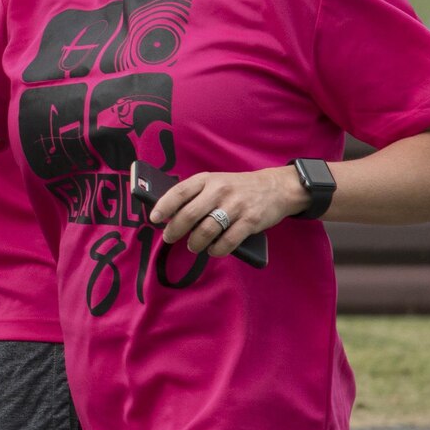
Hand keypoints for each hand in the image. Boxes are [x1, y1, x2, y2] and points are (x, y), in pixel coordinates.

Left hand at [148, 167, 309, 261]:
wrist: (276, 187)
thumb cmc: (237, 188)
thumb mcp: (216, 182)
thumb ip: (196, 195)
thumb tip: (169, 216)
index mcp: (207, 179)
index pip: (179, 192)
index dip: (164, 206)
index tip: (154, 219)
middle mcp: (220, 190)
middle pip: (189, 215)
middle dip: (175, 230)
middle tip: (170, 238)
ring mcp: (236, 206)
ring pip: (206, 231)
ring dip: (195, 243)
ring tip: (193, 246)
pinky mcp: (250, 221)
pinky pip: (227, 242)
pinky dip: (216, 250)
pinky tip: (213, 250)